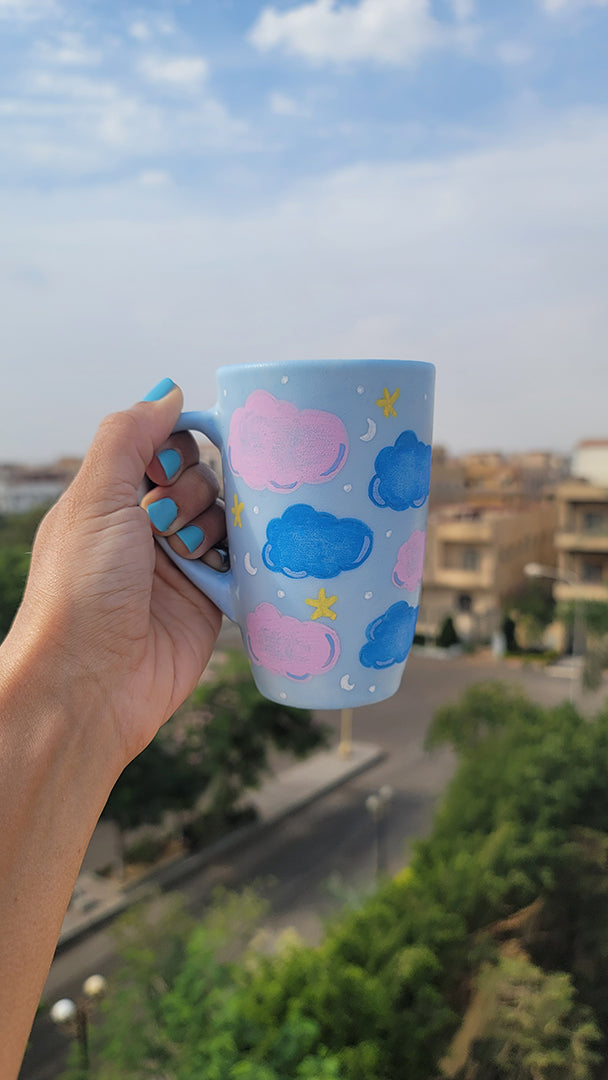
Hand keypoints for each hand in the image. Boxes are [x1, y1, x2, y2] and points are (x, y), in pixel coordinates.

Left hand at [4, 379, 223, 777]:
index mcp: (113, 501)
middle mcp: (148, 531)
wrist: (90, 684)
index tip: (166, 471)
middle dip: (194, 493)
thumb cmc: (81, 589)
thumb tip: (169, 390)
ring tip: (187, 557)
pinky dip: (246, 560)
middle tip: (166, 525)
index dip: (175, 451)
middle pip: (203, 479)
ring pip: (228, 519)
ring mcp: (183, 568)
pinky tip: (232, 564)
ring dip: (214, 528)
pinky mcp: (213, 604)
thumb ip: (129, 435)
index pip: (165, 449)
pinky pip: (246, 564)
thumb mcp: (95, 496)